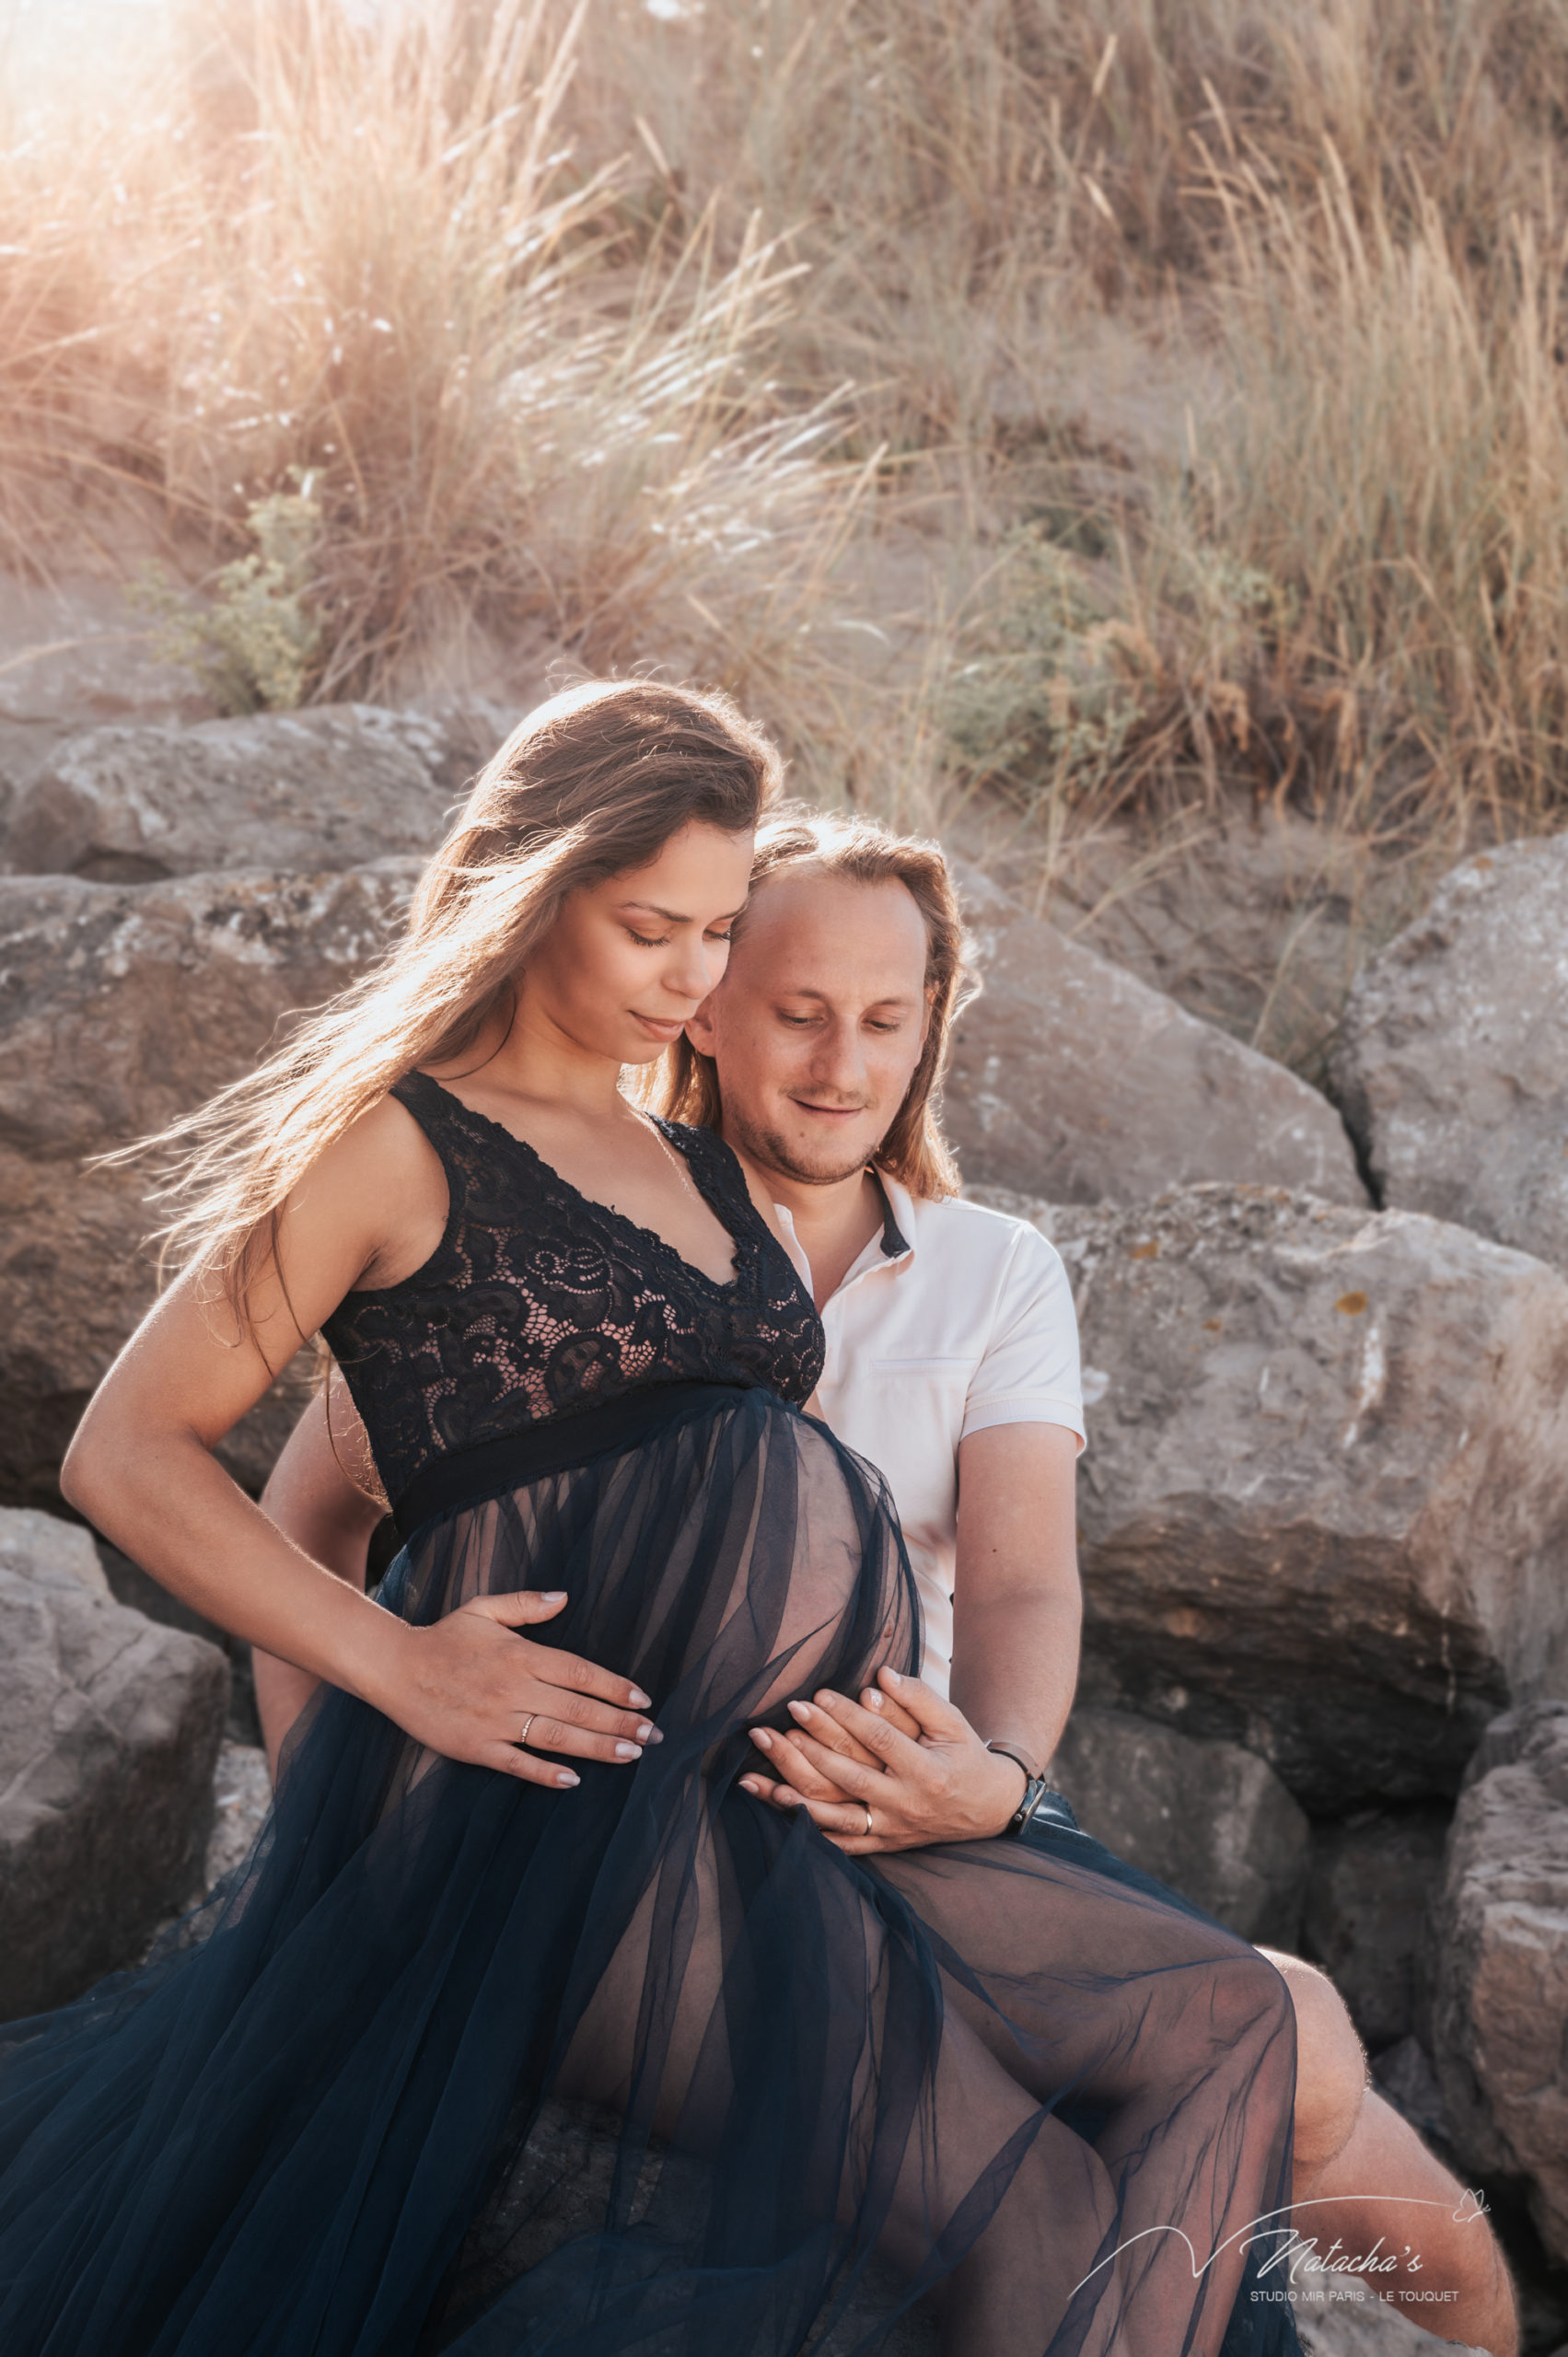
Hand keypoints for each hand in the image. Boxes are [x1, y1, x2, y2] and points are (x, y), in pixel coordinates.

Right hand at [371, 1589, 661, 1788]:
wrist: (393, 1667)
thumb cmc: (443, 1638)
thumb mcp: (484, 1609)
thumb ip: (527, 1606)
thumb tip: (564, 1598)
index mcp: (520, 1654)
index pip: (581, 1672)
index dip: (616, 1687)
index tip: (643, 1699)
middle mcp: (513, 1687)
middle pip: (578, 1707)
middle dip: (620, 1723)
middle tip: (653, 1736)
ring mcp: (495, 1720)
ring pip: (557, 1736)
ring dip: (598, 1747)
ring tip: (631, 1755)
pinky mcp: (475, 1747)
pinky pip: (517, 1763)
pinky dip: (545, 1773)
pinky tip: (574, 1780)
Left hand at [742, 1665, 1027, 1853]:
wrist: (989, 1808)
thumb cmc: (965, 1755)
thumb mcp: (952, 1721)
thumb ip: (918, 1697)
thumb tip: (879, 1675)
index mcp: (927, 1772)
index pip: (878, 1740)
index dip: (845, 1716)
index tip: (814, 1695)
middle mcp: (907, 1805)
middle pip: (848, 1777)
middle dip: (809, 1751)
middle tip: (775, 1727)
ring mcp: (893, 1829)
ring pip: (837, 1818)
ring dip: (796, 1799)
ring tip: (759, 1779)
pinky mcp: (885, 1844)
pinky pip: (842, 1844)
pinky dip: (811, 1832)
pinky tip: (780, 1816)